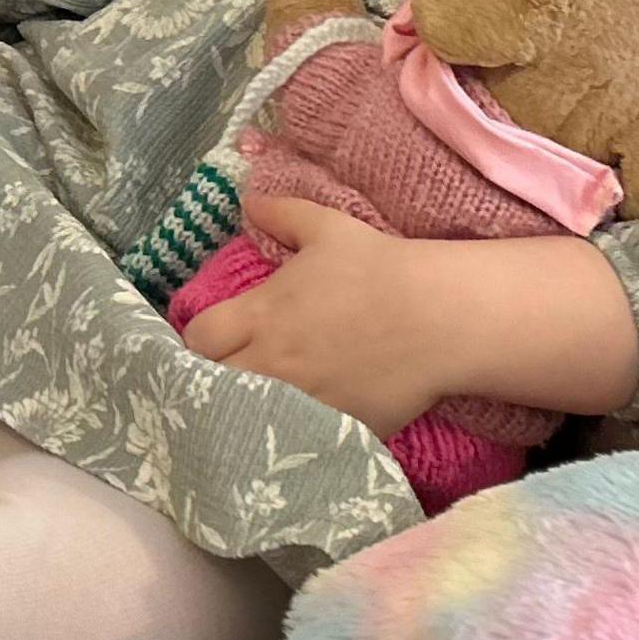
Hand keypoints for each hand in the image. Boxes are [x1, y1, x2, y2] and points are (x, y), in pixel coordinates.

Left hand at [177, 200, 463, 436]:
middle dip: (211, 377)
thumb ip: (280, 213)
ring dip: (242, 408)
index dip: (200, 340)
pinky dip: (287, 431)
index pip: (199, 339)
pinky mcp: (332, 427)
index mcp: (261, 314)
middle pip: (210, 383)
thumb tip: (248, 201)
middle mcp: (271, 362)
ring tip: (253, 401)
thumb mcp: (326, 227)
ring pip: (244, 416)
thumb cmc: (380, 268)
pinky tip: (293, 424)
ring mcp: (300, 401)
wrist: (440, 318)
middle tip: (229, 371)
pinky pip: (291, 438)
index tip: (215, 338)